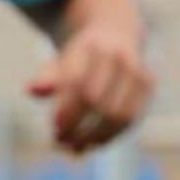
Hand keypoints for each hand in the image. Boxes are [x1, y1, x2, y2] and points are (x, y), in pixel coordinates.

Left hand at [27, 23, 153, 152]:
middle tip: (60, 142)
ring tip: (76, 149)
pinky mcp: (148, 84)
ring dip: (95, 137)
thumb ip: (48, 76)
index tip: (54, 129)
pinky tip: (93, 144)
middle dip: (78, 126)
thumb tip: (31, 90)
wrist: (116, 31)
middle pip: (96, 100)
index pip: (77, 83)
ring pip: (118, 114)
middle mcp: (117, 55)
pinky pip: (131, 119)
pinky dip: (111, 136)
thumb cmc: (81, 55)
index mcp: (91, 45)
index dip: (66, 110)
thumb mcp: (62, 60)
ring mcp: (136, 69)